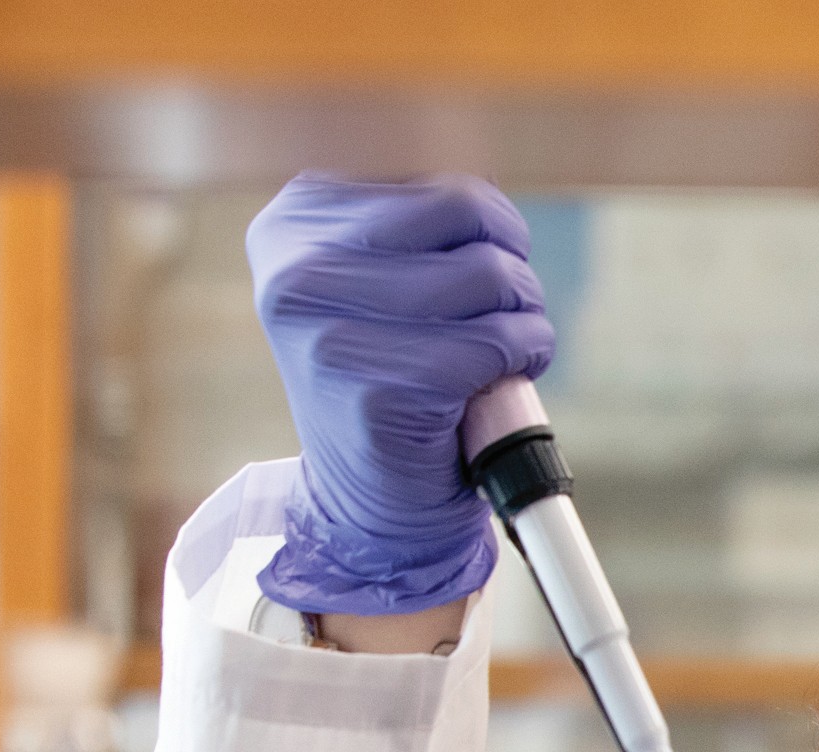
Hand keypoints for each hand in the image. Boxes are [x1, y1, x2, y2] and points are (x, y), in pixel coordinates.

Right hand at [246, 173, 554, 616]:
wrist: (372, 501)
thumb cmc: (395, 377)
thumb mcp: (384, 279)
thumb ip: (419, 223)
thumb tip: (486, 190)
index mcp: (294, 221)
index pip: (439, 183)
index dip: (490, 226)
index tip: (484, 265)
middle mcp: (296, 268)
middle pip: (468, 215)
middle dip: (512, 270)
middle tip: (505, 316)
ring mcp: (327, 331)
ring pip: (489, 278)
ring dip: (524, 320)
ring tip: (501, 354)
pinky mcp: (373, 390)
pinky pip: (491, 347)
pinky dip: (521, 362)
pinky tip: (496, 386)